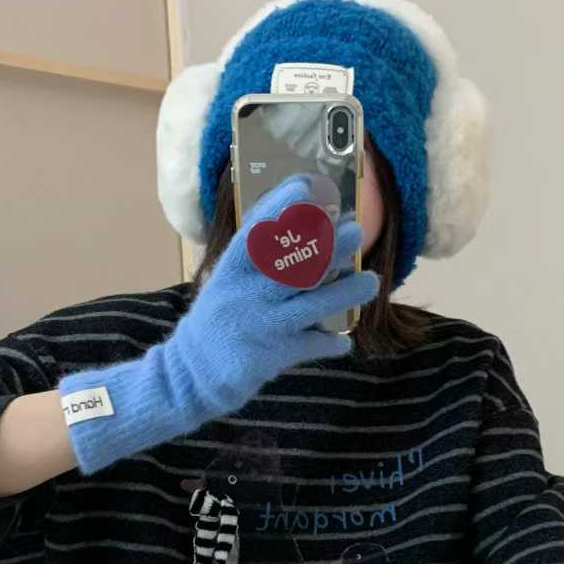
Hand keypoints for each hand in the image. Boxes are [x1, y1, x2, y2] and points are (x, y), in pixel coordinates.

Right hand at [58, 174, 378, 474]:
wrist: (190, 376)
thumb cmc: (219, 321)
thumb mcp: (226, 282)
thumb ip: (255, 258)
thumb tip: (299, 222)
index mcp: (230, 271)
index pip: (254, 233)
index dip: (279, 207)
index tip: (307, 187)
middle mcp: (244, 295)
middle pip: (291, 266)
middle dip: (328, 248)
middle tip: (357, 232)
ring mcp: (259, 326)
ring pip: (310, 306)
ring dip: (344, 293)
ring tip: (372, 282)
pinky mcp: (268, 358)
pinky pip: (309, 347)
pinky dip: (329, 343)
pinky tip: (344, 341)